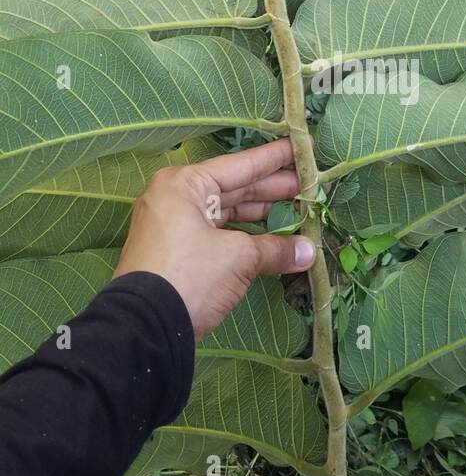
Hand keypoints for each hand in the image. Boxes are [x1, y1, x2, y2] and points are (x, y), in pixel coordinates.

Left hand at [113, 140, 315, 338]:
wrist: (145, 327)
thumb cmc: (189, 275)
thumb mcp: (237, 257)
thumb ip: (275, 249)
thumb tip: (308, 252)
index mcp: (184, 185)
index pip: (239, 166)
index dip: (274, 159)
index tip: (300, 148)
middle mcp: (176, 199)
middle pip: (234, 189)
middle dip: (273, 191)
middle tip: (310, 186)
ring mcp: (174, 228)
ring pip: (227, 215)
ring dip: (263, 217)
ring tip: (300, 213)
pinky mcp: (177, 255)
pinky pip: (218, 237)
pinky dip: (246, 239)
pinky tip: (275, 242)